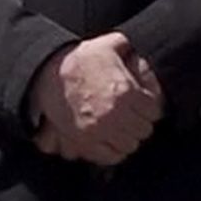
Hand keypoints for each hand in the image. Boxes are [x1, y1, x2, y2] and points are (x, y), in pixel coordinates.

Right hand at [30, 33, 161, 164]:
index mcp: (126, 91)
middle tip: (131, 116)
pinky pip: (110, 156)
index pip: (155, 112)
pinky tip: (110, 140)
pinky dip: (112, 151)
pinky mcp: (84, 141)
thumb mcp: (110, 45)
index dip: (150, 108)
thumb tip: (145, 65)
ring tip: (120, 128)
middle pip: (144, 130)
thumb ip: (133, 52)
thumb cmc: (78, 59)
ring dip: (126, 137)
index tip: (142, 105)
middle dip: (139, 122)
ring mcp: (98, 130)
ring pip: (129, 145)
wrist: (45, 72)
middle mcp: (115, 114)